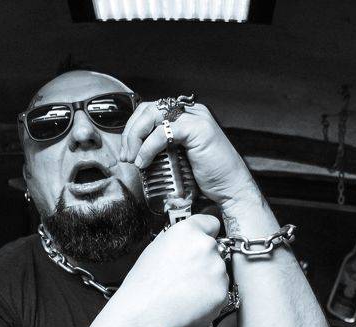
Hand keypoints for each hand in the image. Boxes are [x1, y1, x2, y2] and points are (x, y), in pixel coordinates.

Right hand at [117, 214, 230, 326]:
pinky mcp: (223, 293)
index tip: (202, 241)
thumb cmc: (143, 286)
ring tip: (184, 291)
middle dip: (204, 260)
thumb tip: (187, 243)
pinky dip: (210, 298)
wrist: (144, 314)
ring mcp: (217, 270)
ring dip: (208, 280)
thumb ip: (178, 241)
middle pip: (215, 249)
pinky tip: (190, 302)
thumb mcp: (155, 249)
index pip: (211, 223)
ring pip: (219, 272)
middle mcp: (206, 246)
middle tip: (185, 274)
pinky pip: (220, 293)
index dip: (205, 234)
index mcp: (188, 231)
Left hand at [121, 99, 257, 210]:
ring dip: (136, 137)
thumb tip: (133, 152)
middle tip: (126, 156)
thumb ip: (160, 149)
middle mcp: (190, 111)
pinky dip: (148, 147)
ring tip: (133, 158)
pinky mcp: (198, 128)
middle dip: (130, 132)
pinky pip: (163, 131)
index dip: (132, 129)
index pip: (149, 110)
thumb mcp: (176, 158)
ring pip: (152, 115)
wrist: (229, 189)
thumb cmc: (207, 177)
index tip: (126, 152)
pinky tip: (144, 161)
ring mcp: (195, 117)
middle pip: (147, 109)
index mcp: (185, 116)